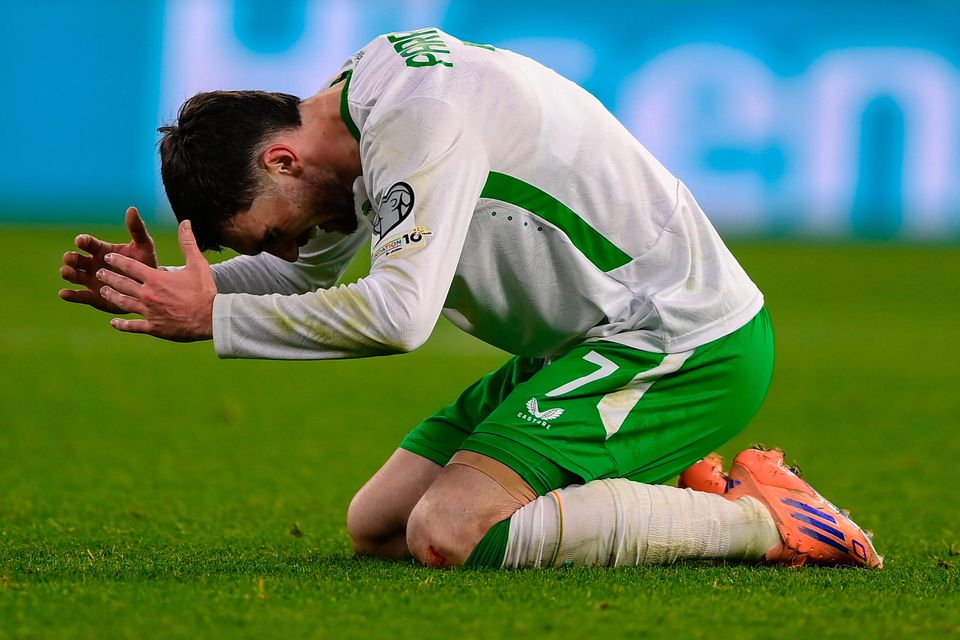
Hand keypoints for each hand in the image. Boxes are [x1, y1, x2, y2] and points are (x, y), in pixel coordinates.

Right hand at [60, 206, 158, 313]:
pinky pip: (79, 296)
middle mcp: (92, 264)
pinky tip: (64, 293)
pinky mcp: (93, 297)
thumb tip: (132, 209)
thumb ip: (137, 229)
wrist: (149, 288)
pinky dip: (70, 295)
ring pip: (74, 276)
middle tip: (70, 259)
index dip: (83, 241)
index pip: (88, 243)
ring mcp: (91, 280)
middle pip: (76, 259)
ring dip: (68, 273)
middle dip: (71, 258)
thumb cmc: (144, 263)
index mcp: (101, 250)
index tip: (80, 241)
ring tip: (66, 272)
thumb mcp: (143, 246)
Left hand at [95, 220, 215, 341]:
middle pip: (121, 284)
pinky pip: (133, 326)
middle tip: (99, 273)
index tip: (109, 258)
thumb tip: (185, 222)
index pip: (129, 266)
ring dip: (111, 296)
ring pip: (123, 303)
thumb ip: (187, 242)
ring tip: (102, 292)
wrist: (211, 317)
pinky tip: (114, 323)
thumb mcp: (197, 263)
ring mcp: (149, 312)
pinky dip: (122, 324)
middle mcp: (147, 294)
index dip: (117, 261)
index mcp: (155, 278)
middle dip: (108, 277)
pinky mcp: (154, 327)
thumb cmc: (205, 290)